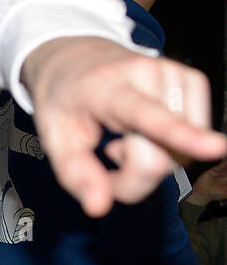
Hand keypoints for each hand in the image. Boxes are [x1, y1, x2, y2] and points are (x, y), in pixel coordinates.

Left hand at [21, 36, 226, 216]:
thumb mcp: (53, 138)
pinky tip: (144, 128)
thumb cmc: (64, 100)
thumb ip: (75, 174)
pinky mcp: (194, 80)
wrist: (73, 56)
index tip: (215, 147)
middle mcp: (147, 74)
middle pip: (161, 157)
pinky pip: (192, 141)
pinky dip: (169, 146)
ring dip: (152, 158)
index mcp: (106, 88)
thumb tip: (98, 208)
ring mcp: (176, 74)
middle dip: (134, 175)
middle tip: (109, 156)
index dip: (182, 135)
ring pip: (181, 154)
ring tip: (124, 134)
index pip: (146, 116)